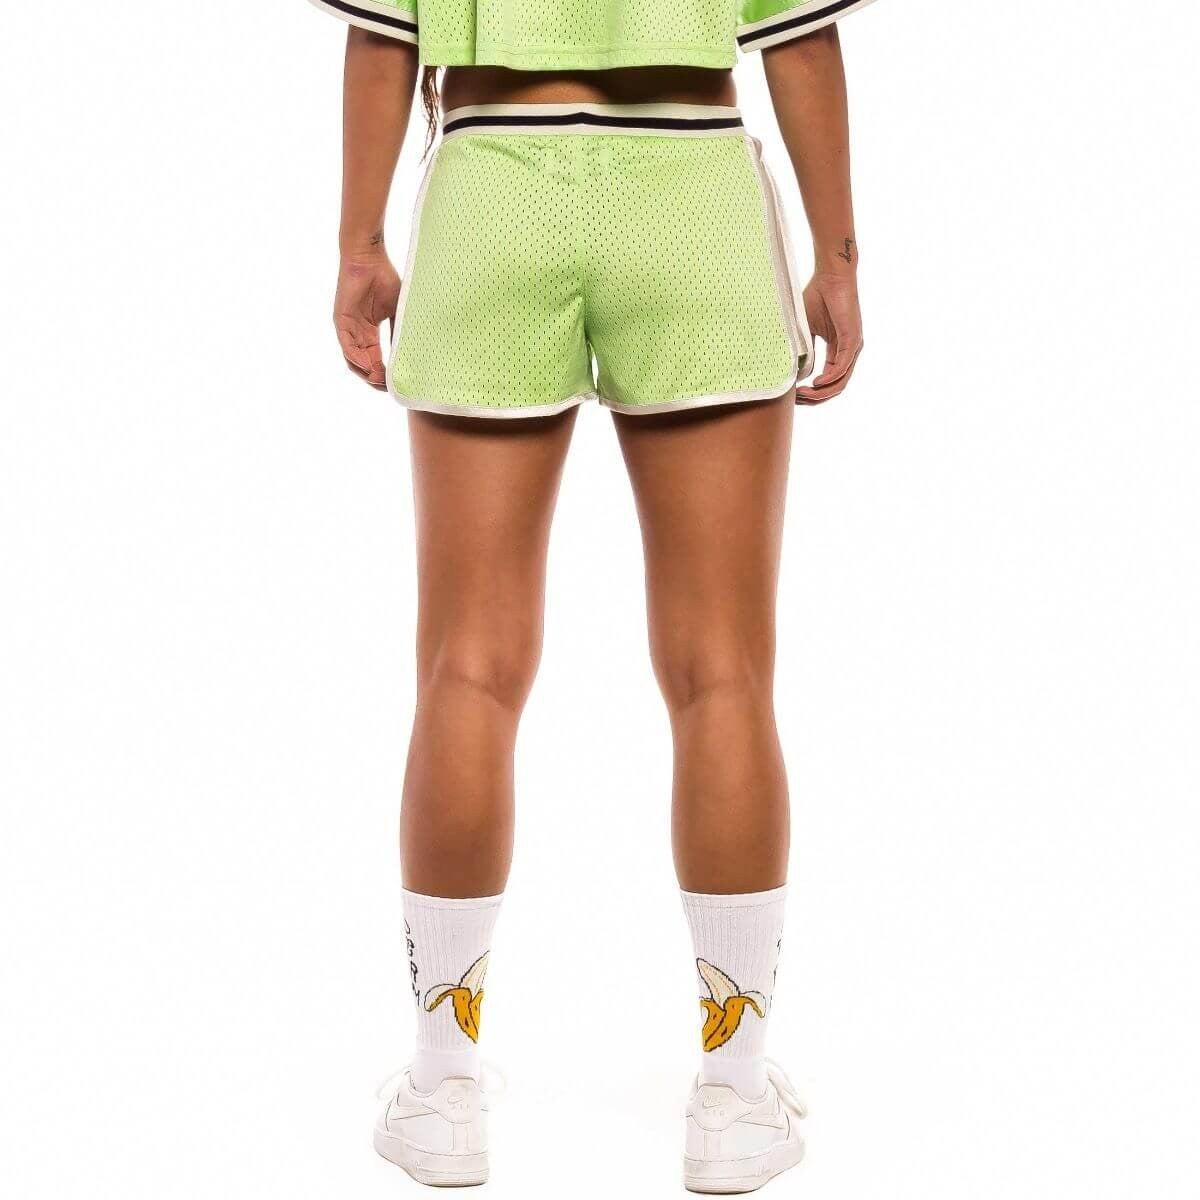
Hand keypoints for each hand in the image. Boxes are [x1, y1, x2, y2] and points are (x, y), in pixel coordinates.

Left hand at [334, 252, 400, 390]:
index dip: (386, 375)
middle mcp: (357, 335)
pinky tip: (370, 368)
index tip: (398, 385)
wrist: (369, 258)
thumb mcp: (398, 312)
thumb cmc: (385, 279)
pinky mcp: (341, 321)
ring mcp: (348, 329)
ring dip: (367, 374)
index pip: (376, 362)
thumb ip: (400, 333)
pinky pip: (347, 347)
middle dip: (377, 380)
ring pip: (353, 361)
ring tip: (381, 382)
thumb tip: (411, 355)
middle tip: (390, 388)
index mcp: (369, 334)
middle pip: (364, 366)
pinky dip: (357, 359)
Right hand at [796, 272, 862, 404]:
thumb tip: (794, 372)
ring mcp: (853, 348)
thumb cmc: (817, 297)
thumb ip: (802, 350)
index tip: (793, 396)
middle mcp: (848, 352)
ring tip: (803, 396)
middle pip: (835, 387)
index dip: (811, 393)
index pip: (828, 381)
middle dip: (815, 398)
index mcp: (837, 351)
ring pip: (840, 382)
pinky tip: (815, 384)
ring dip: (821, 393)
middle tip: (796, 402)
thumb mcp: (805, 329)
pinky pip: (842, 368)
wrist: (831, 276)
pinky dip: (829, 379)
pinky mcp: (853, 340)